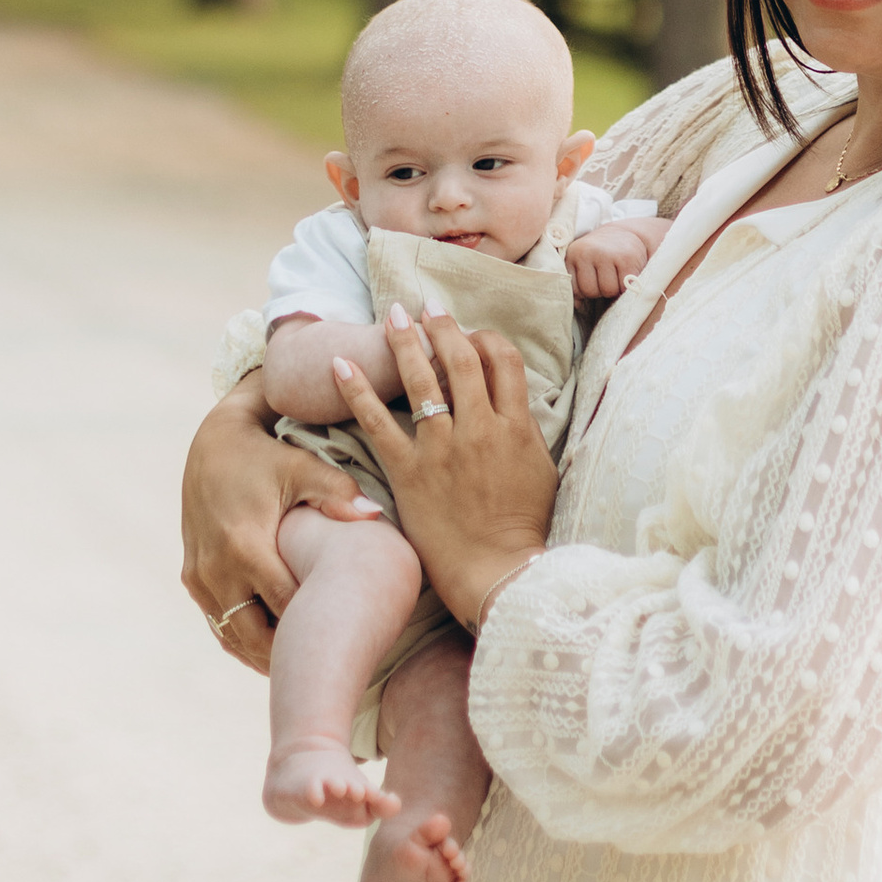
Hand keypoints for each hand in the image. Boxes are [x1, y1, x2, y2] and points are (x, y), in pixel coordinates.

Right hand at [180, 374, 381, 673]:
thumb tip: (375, 516)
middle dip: (287, 651)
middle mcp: (216, 569)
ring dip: (263, 653)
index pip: (286, 606)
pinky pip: (217, 623)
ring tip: (303, 666)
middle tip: (326, 665)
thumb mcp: (302, 468)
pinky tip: (273, 649)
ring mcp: (200, 577)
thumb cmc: (266, 456)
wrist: (212, 444)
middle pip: (255, 635)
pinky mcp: (191, 578)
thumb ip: (338, 494)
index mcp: (245, 547)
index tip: (345, 639)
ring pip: (233, 636)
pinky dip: (242, 638)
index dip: (314, 626)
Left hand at [338, 312, 558, 632]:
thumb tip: (515, 403)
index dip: (485, 337)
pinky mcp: (409, 471)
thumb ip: (526, 432)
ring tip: (392, 316)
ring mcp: (442, 448)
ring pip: (421, 379)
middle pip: (462, 358)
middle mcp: (480, 428)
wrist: (496, 574)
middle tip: (426, 307)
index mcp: (515, 427)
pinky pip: (378, 423)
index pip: (504, 360)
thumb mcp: (541, 472)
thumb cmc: (521, 529)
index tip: (470, 331)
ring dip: (404, 342)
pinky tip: (339, 365)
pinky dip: (356, 391)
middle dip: (442, 326)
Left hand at [566, 219, 656, 303]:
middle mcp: (588, 251)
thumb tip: (578, 305)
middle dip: (600, 291)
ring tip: (616, 276)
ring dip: (614, 289)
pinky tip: (626, 276)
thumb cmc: (601, 255)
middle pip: (591, 291)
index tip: (593, 282)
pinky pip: (625, 286)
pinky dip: (627, 287)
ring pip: (608, 291)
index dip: (585, 292)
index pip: (575, 290)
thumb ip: (576, 283)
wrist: (626, 233)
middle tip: (606, 279)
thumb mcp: (583, 263)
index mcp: (574, 254)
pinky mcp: (627, 258)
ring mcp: (607, 254)